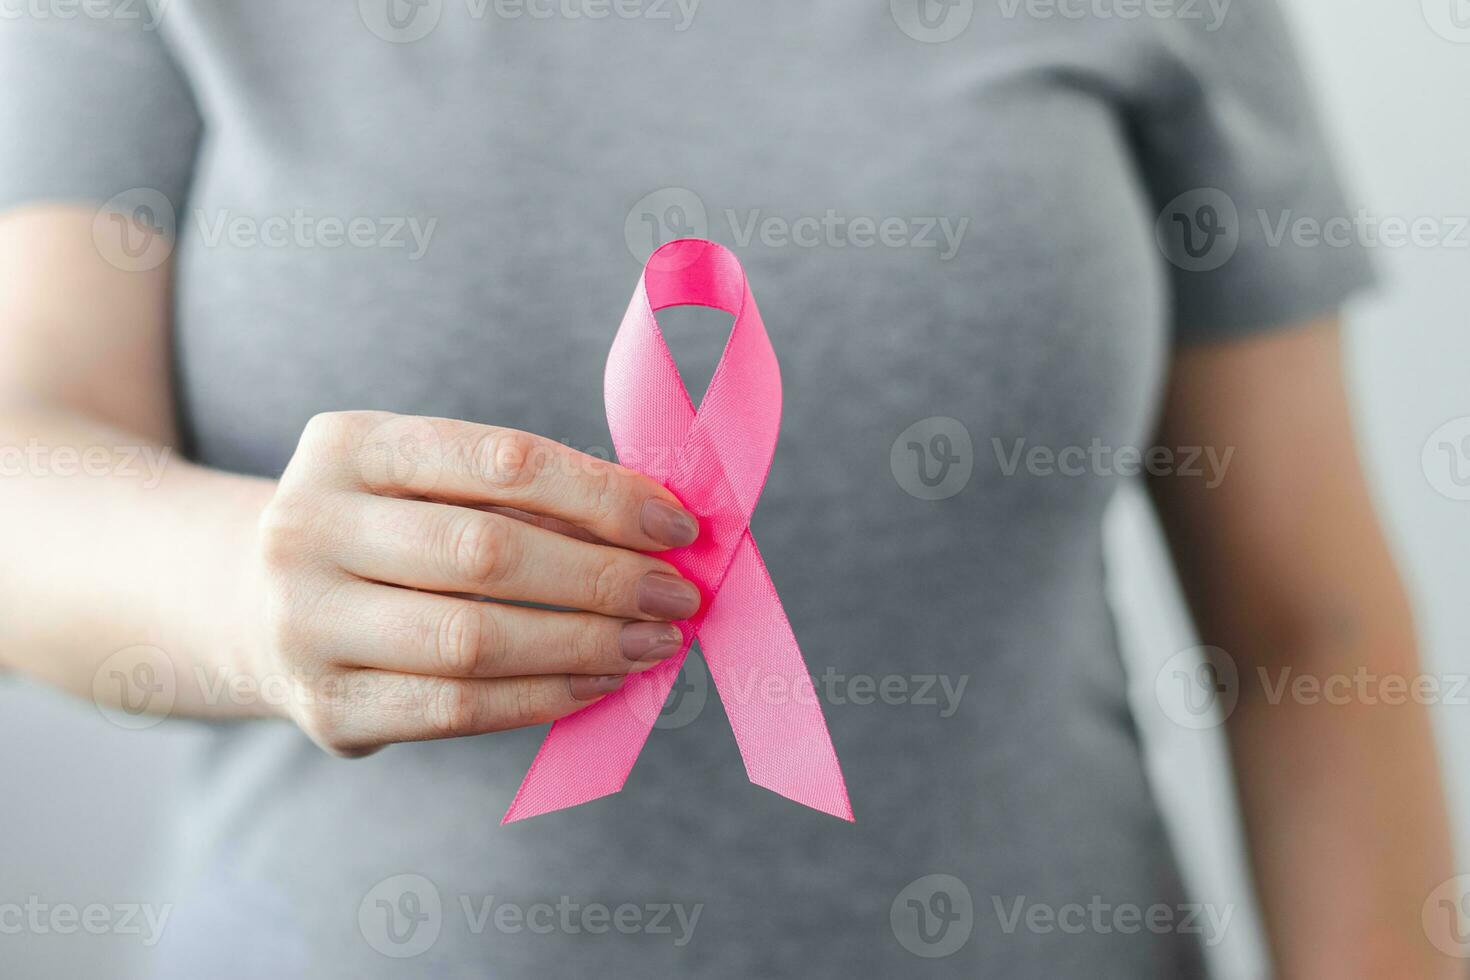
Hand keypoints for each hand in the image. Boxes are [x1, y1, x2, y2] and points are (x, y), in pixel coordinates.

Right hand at [247, 411, 701, 755]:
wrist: (245, 606)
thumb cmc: (381, 533)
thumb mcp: (424, 483)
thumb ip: (523, 497)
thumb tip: (658, 531)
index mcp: (347, 445)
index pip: (500, 459)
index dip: (601, 494)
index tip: (676, 525)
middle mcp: (307, 525)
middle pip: (488, 553)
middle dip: (605, 577)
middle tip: (677, 595)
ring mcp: (303, 622)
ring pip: (475, 639)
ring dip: (586, 644)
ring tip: (654, 644)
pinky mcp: (322, 706)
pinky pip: (455, 710)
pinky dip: (541, 698)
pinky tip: (596, 684)